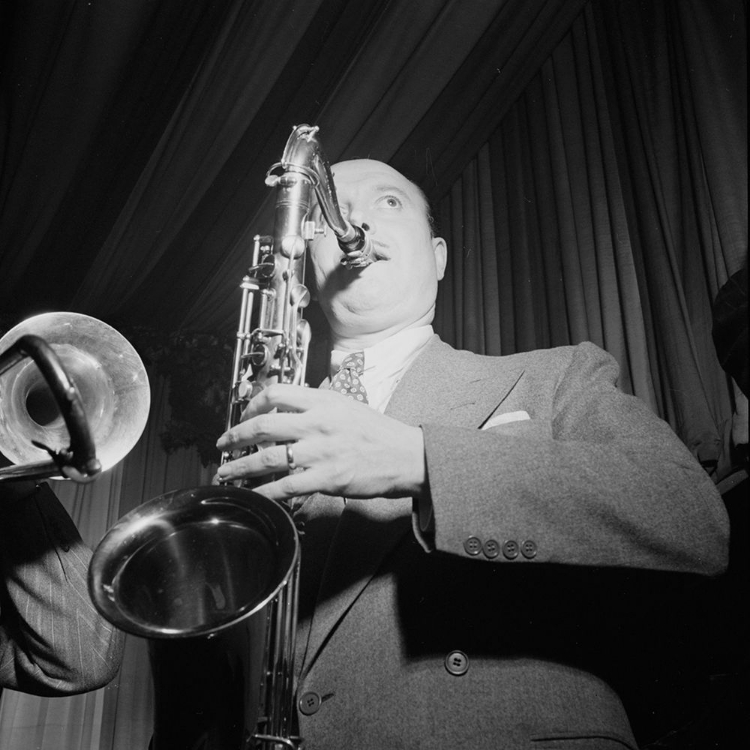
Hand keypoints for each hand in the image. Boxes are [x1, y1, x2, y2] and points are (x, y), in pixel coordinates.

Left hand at [215, 384, 425, 501]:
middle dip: (236, 436)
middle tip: (224, 444)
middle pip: (264, 425)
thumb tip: (288, 404)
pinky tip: (253, 495)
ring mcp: (321, 451)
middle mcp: (318, 423)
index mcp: (323, 401)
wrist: (406, 456)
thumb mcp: (347, 404)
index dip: (252, 404)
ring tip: (226, 472)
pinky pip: (286, 486)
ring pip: (268, 457)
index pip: (275, 393)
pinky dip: (264, 491)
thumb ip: (317, 403)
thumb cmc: (378, 432)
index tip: (244, 415)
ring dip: (241, 466)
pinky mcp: (326, 478)